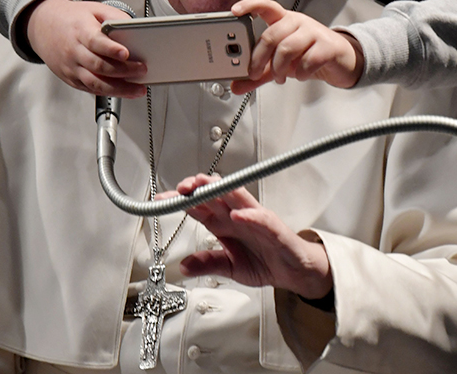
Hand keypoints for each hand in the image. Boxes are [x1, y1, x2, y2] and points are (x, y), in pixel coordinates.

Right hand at [25, 0, 146, 97]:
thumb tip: (134, 28)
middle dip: (123, 71)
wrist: (43, 26)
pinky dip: (109, 92)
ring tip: (138, 89)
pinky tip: (124, 91)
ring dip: (119, 89)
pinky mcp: (70, 79)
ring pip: (95, 83)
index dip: (111, 49)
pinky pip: (90, 89)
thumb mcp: (94, 9)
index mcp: (80, 31)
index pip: (95, 42)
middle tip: (142, 70)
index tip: (126, 53)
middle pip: (98, 66)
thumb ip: (114, 18)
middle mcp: (73, 52)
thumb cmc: (71, 18)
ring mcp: (71, 68)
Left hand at [171, 174, 332, 299]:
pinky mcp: (274, 228)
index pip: (199, 207)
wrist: (294, 271)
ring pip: (236, 198)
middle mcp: (238, 216)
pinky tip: (237, 214)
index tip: (162, 200)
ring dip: (220, 190)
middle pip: (215, 196)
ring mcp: (256, 219)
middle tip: (181, 187)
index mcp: (224, 223)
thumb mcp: (230, 267)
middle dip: (197, 188)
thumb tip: (183, 266)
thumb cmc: (265, 261)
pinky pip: (261, 219)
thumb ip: (208, 263)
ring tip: (204, 185)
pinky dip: (249, 216)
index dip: (181, 201)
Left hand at [229, 0, 364, 94]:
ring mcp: (314, 32)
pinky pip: (308, 59)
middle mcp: (297, 22)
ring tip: (279, 77)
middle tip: (254, 73)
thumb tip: (236, 86)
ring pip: (287, 47)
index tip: (235, 11)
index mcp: (284, 20)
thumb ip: (260, 74)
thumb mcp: (281, 63)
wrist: (342, 60)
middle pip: (271, 35)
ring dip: (279, 68)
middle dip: (259, 58)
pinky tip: (299, 75)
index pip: (265, 5)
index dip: (249, 5)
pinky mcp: (327, 46)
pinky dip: (300, 72)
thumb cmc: (309, 54)